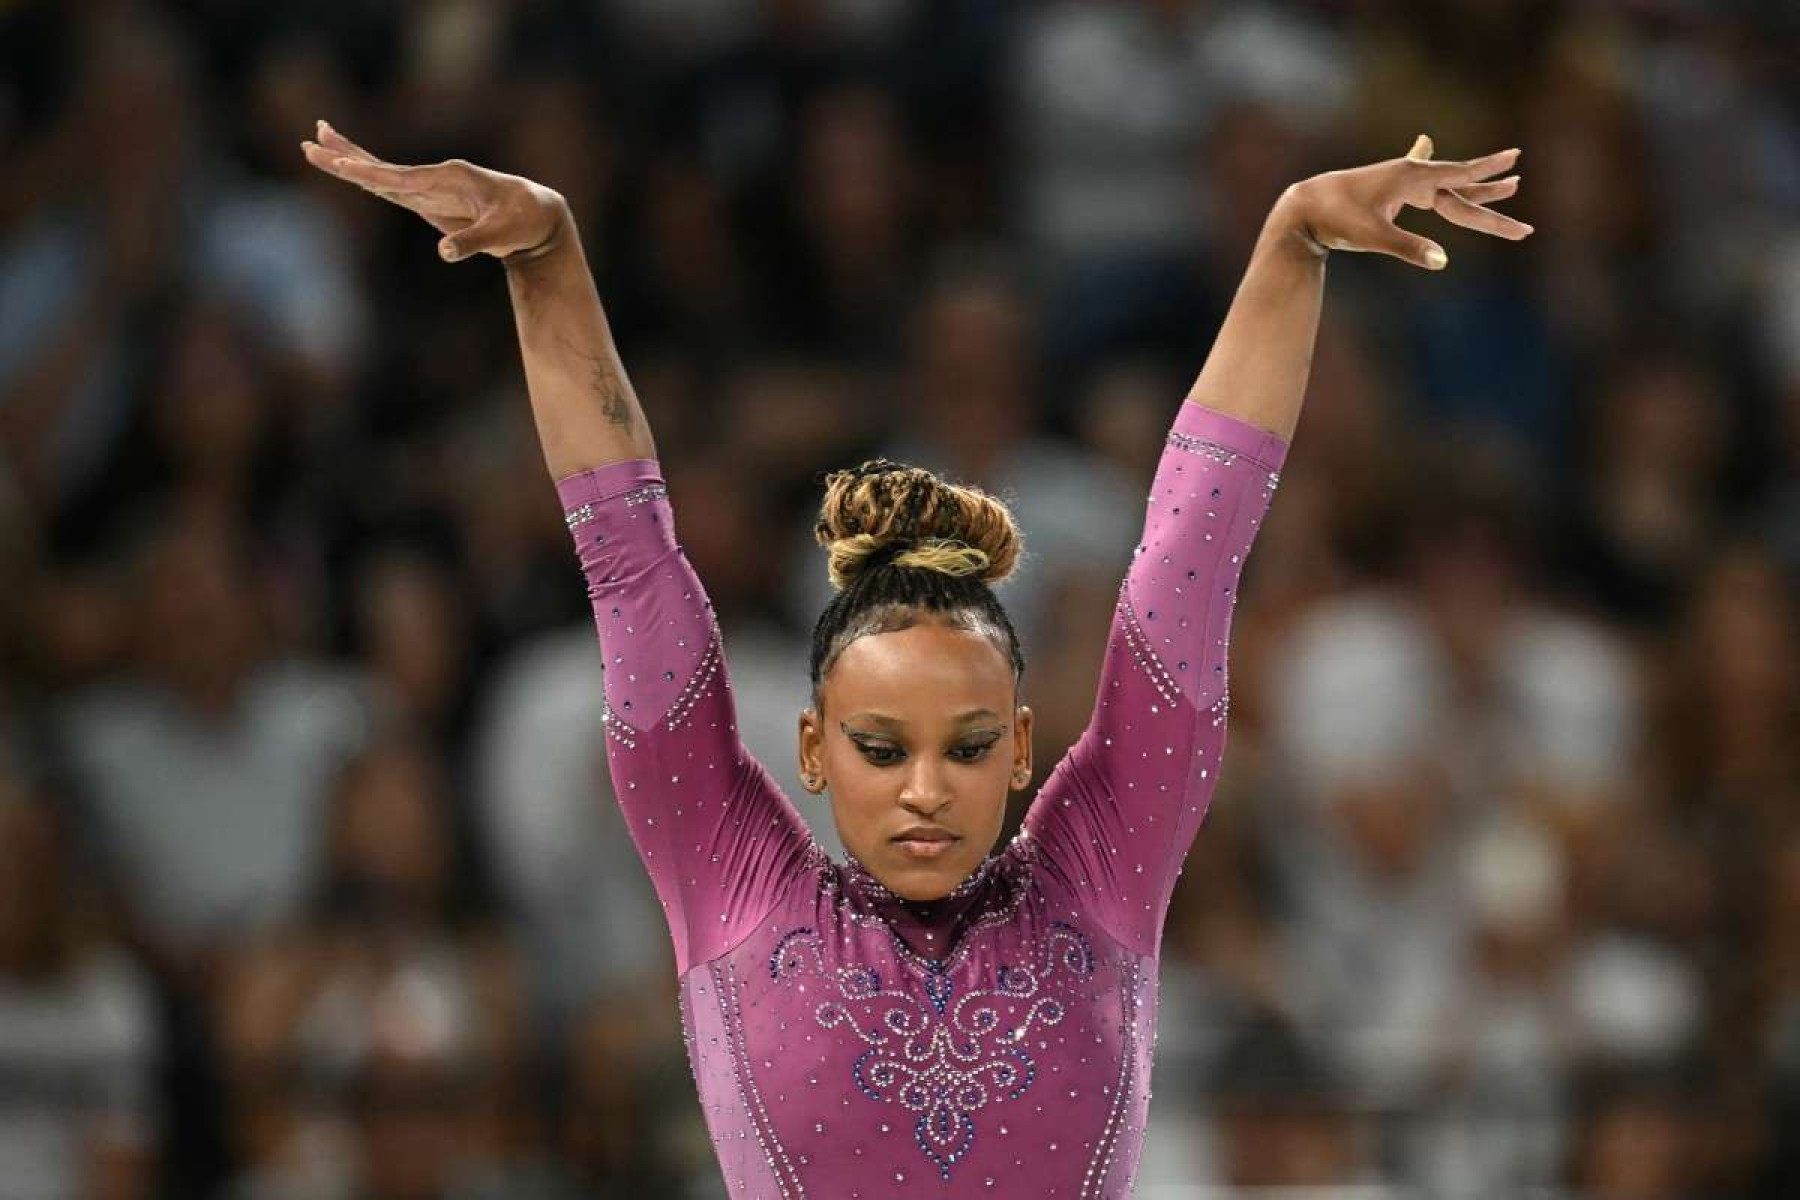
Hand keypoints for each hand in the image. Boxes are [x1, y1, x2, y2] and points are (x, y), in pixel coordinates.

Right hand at [300, 119, 570, 262]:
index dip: (371, 173)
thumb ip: (473, 241)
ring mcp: (430, 188)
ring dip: (350, 159)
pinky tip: (351, 171)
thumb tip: (445, 251)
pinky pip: (394, 187)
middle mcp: (435, 177)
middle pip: (382, 167)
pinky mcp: (429, 201)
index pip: (402, 177)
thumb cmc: (523, 221)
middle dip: (347, 156)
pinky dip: (370, 178)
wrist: (537, 215)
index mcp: (450, 177)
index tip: (343, 165)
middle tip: (310, 141)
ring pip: (382, 173)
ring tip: (316, 141)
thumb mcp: (502, 234)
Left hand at [1282, 134, 1532, 270]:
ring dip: (1473, 189)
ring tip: (1508, 186)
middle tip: (1519, 187)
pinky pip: (1421, 186)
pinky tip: (1425, 141)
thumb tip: (1442, 261)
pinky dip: (1433, 173)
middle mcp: (1410, 175)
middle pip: (1458, 188)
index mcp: (1411, 178)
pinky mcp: (1389, 192)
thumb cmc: (1337, 219)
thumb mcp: (1374, 237)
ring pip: (1445, 188)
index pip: (1459, 174)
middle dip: (1489, 193)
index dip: (1488, 170)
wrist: (1304, 208)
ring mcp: (1400, 182)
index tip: (1515, 158)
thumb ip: (1409, 248)